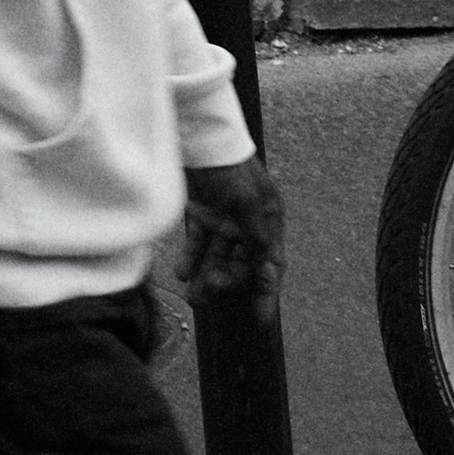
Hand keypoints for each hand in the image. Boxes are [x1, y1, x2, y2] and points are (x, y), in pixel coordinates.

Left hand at [181, 155, 283, 320]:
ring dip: (206, 275)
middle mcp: (247, 222)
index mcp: (268, 219)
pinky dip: (191, 258)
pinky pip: (198, 242)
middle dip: (227, 281)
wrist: (196, 135)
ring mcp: (223, 218)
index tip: (260, 319)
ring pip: (217, 256)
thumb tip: (268, 271)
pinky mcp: (200, 213)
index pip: (270, 263)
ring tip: (192, 295)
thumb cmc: (229, 166)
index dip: (265, 291)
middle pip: (240, 262)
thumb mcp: (247, 202)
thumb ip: (257, 237)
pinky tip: (182, 272)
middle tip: (209, 293)